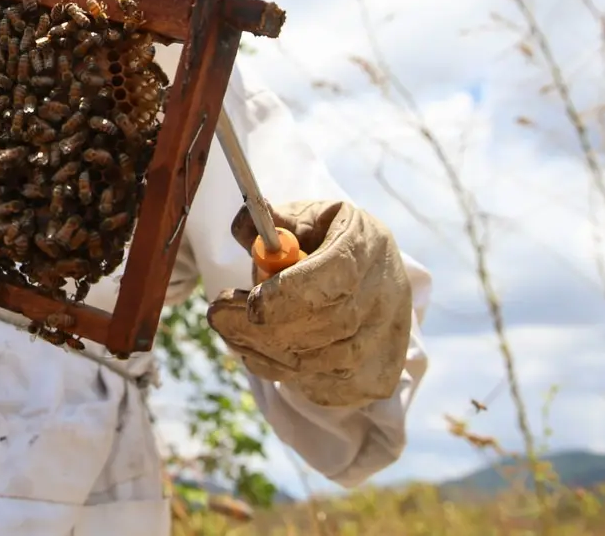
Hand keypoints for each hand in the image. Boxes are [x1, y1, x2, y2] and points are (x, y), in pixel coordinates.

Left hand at [206, 200, 412, 408]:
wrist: (368, 280)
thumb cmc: (323, 243)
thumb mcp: (299, 219)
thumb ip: (268, 222)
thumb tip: (244, 227)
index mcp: (369, 244)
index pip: (340, 274)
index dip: (294, 293)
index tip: (252, 304)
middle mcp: (387, 295)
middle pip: (331, 324)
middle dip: (265, 327)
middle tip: (217, 315)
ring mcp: (384, 342)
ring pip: (322, 360)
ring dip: (265, 349)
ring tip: (228, 328)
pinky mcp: (374, 378)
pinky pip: (319, 385)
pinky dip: (278, 369)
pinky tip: (255, 348)